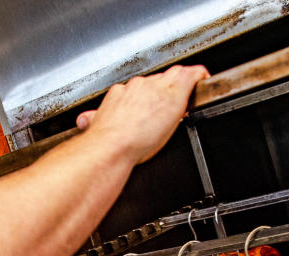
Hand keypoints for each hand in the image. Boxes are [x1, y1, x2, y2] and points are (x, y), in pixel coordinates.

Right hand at [75, 65, 209, 163]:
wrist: (112, 146)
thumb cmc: (107, 143)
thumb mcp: (96, 126)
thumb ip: (93, 120)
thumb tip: (84, 120)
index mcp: (120, 92)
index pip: (141, 86)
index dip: (151, 95)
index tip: (152, 105)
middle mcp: (138, 86)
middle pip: (158, 79)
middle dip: (166, 90)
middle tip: (171, 106)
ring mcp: (157, 88)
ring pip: (174, 76)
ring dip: (181, 84)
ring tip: (187, 94)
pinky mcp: (173, 93)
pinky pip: (191, 76)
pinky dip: (199, 76)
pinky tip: (204, 79)